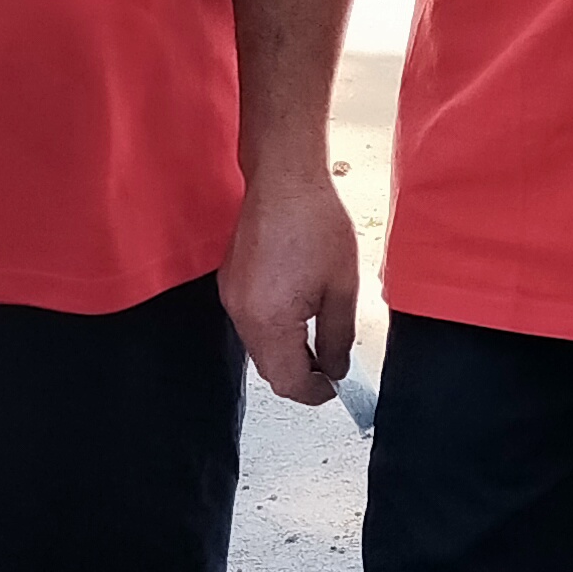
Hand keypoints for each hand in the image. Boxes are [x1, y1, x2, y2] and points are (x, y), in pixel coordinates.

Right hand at [221, 157, 360, 406]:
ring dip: (286, 352)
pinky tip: (297, 314)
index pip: (287, 381)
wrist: (284, 178)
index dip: (313, 393)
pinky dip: (273, 329)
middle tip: (331, 369)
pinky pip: (250, 322)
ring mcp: (231, 297)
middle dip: (299, 375)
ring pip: (258, 346)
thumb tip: (336, 369)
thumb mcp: (342, 288)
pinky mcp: (230, 281)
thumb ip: (338, 337)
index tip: (334, 390)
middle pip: (268, 368)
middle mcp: (241, 314)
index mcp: (269, 321)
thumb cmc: (315, 223)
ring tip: (318, 339)